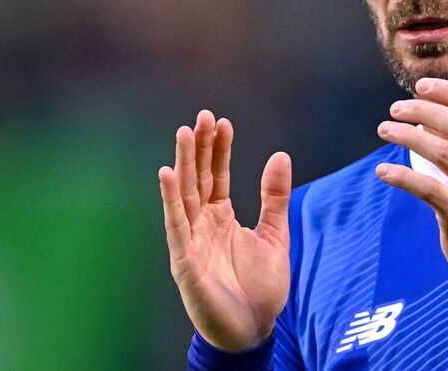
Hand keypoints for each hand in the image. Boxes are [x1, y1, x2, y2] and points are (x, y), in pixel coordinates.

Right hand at [158, 110, 291, 350]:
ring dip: (183, 163)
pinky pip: (176, 225)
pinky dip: (171, 200)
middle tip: (201, 116)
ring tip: (184, 133)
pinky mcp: (185, 260)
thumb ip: (274, 197)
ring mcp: (191, 241)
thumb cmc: (261, 288)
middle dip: (199, 147)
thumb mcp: (275, 235)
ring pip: (184, 195)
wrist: (254, 330)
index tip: (222, 121)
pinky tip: (168, 174)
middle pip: (197, 178)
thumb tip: (280, 154)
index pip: (217, 176)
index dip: (219, 149)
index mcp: (222, 218)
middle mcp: (202, 225)